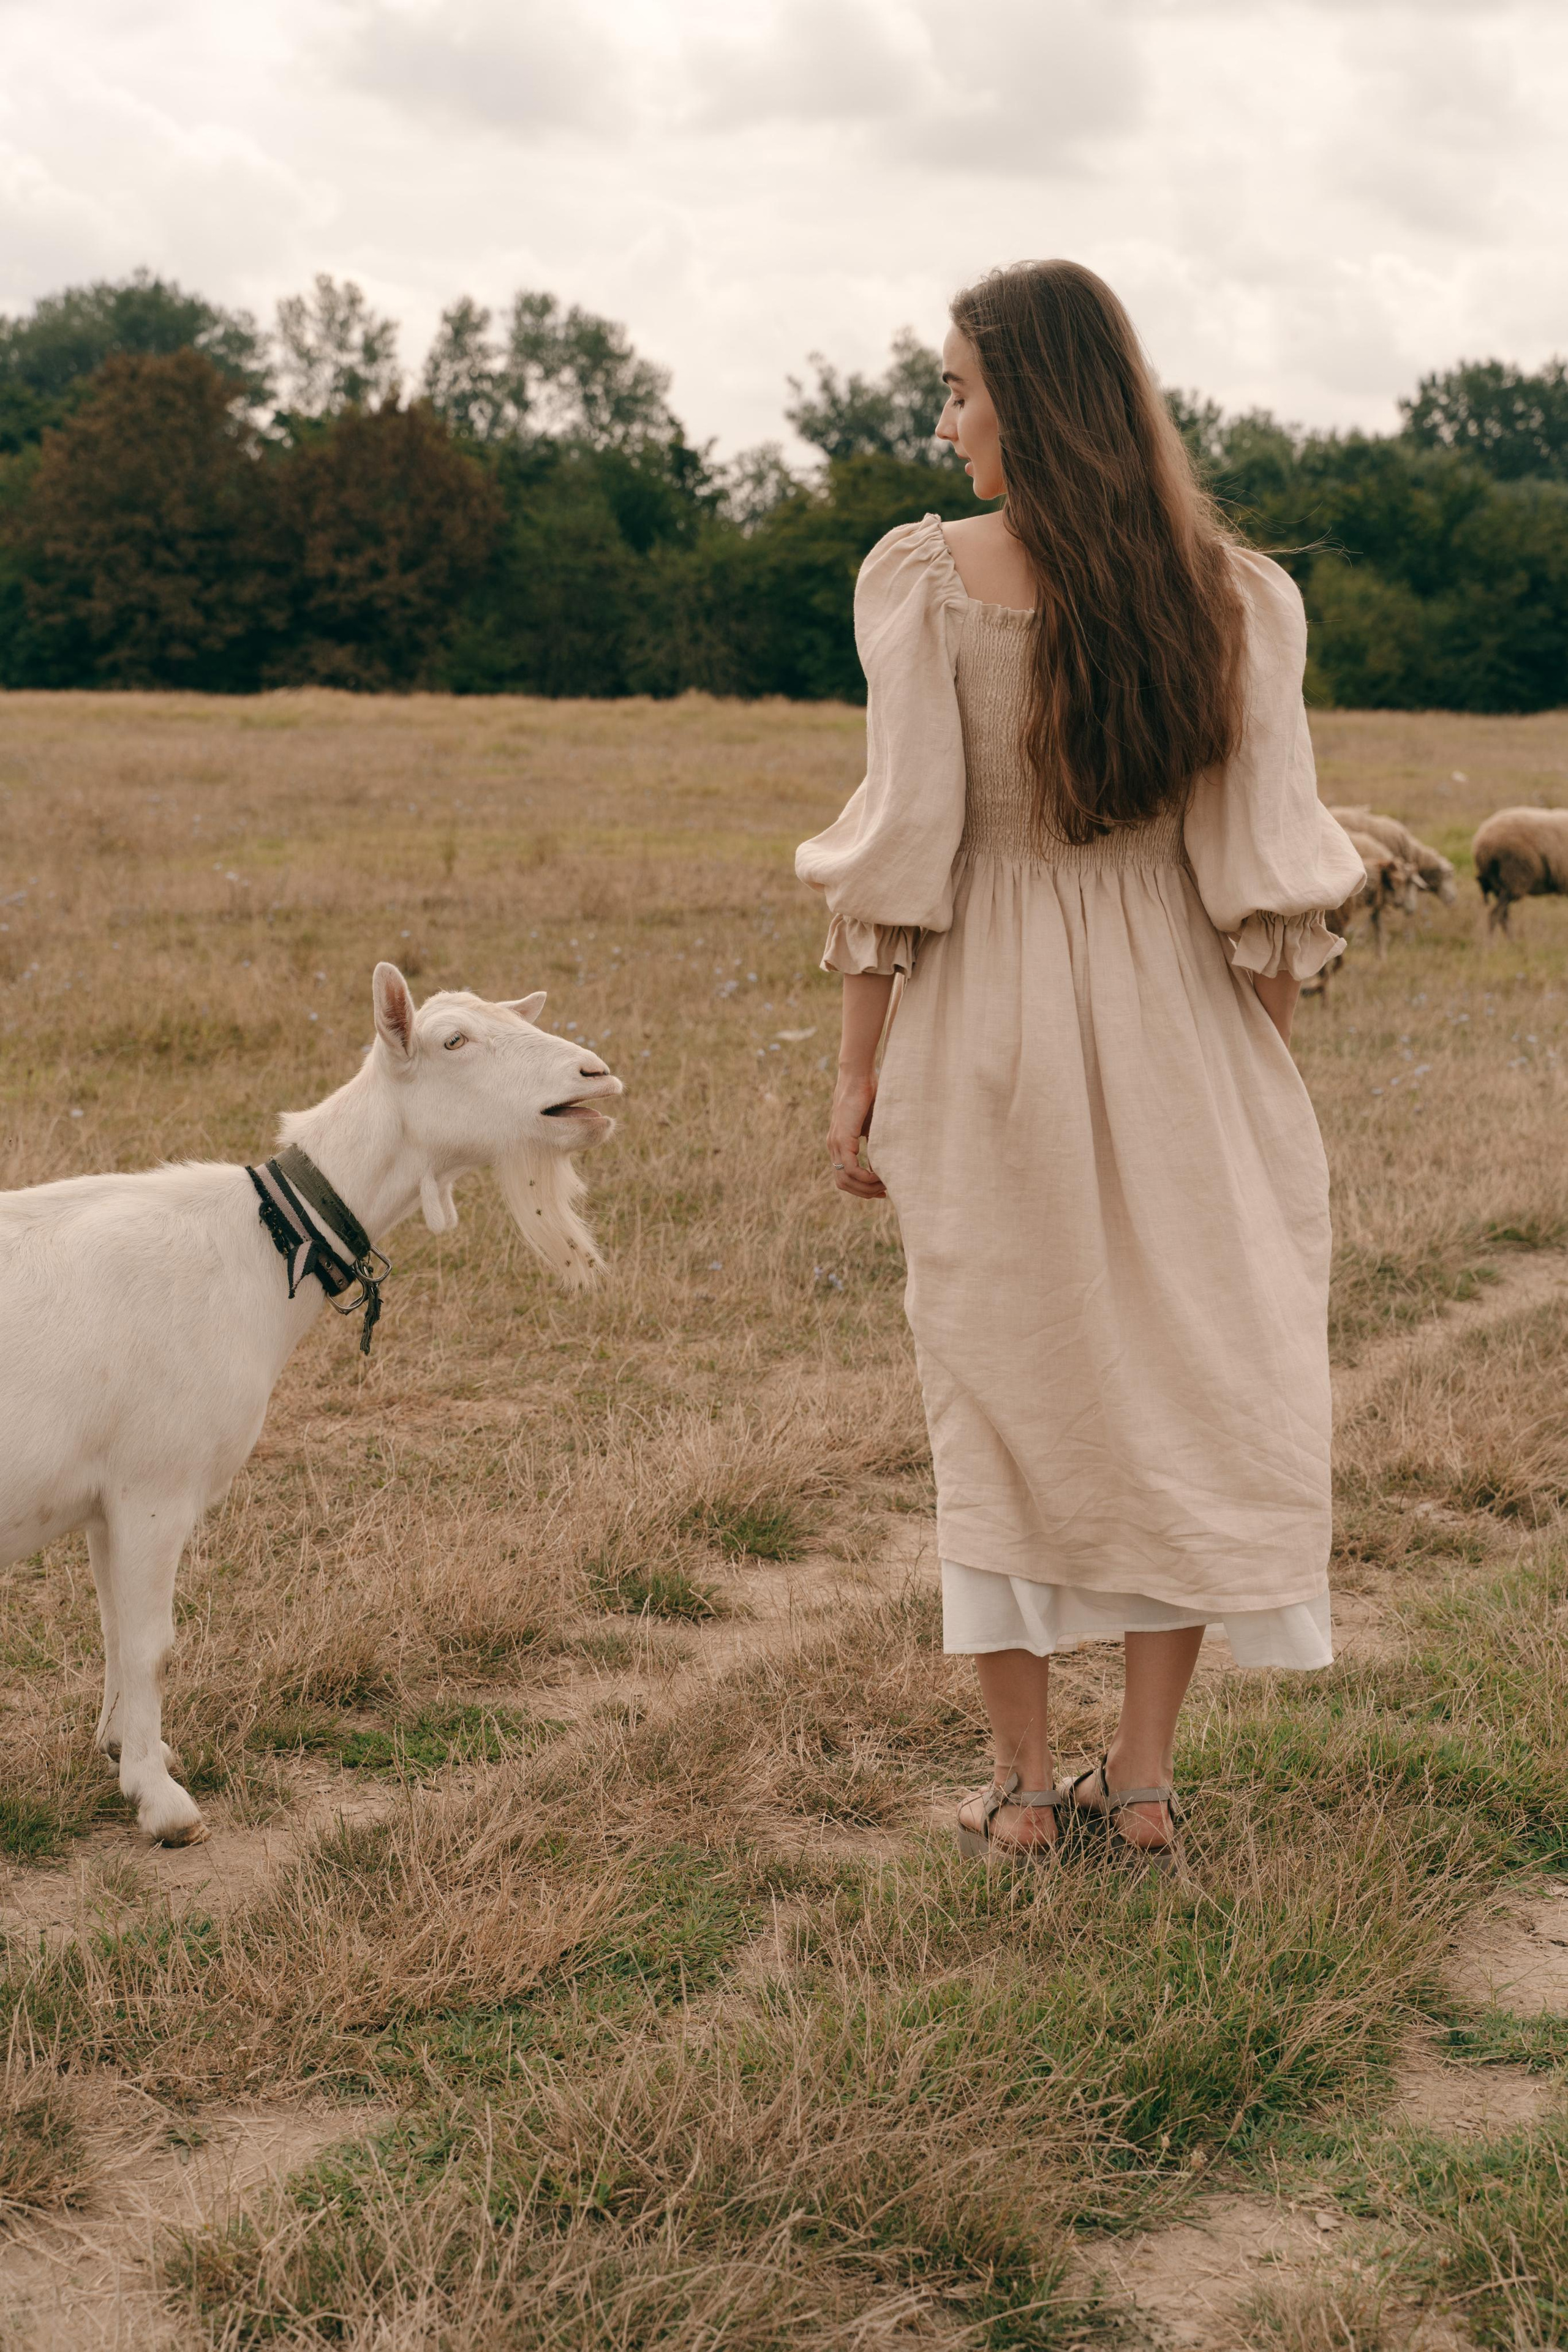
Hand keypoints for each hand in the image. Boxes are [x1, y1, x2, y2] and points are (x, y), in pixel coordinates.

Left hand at [828, 1068, 884, 1198]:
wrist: (858, 1077)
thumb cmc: (869, 1095)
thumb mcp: (873, 1125)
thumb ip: (875, 1142)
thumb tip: (884, 1160)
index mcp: (839, 1144)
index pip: (844, 1177)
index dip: (861, 1188)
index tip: (880, 1189)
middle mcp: (834, 1146)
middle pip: (843, 1184)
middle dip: (864, 1193)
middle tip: (883, 1192)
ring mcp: (835, 1143)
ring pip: (845, 1180)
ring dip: (865, 1188)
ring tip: (884, 1185)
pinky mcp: (842, 1139)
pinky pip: (850, 1169)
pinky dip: (865, 1177)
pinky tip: (879, 1176)